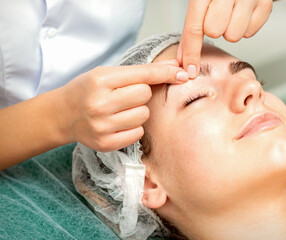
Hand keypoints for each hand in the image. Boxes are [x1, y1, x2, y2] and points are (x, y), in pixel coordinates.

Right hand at [59, 60, 187, 151]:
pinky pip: (138, 133)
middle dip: (141, 93)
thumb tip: (174, 67)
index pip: (142, 75)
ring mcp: (103, 126)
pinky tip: (119, 123)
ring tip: (121, 109)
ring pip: (144, 115)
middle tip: (126, 95)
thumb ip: (139, 71)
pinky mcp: (106, 143)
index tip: (183, 73)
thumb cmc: (88, 90)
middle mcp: (100, 103)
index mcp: (100, 80)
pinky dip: (134, 127)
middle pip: (145, 95)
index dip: (165, 73)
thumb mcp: (107, 74)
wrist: (63, 114)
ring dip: (138, 111)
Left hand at [177, 0, 272, 77]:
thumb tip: (184, 59)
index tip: (190, 69)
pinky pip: (250, 33)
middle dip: (214, 29)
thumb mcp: (200, 0)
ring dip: (230, 30)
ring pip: (234, 36)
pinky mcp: (265, 3)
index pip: (194, 27)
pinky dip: (245, 27)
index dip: (191, 52)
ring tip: (232, 14)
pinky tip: (243, 13)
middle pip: (214, 32)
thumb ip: (191, 28)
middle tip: (218, 16)